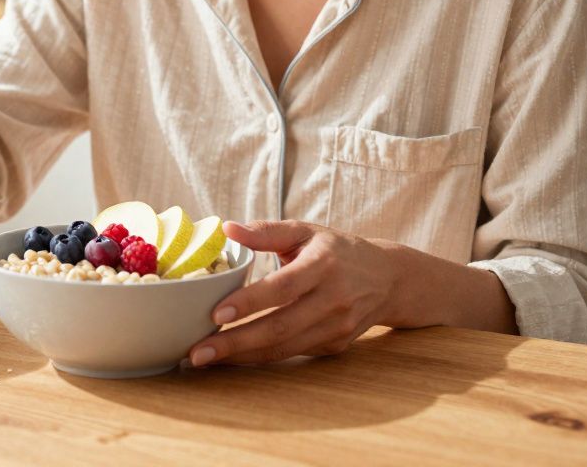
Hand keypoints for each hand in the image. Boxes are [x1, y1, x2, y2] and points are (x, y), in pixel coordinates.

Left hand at [188, 220, 402, 365]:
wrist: (389, 279)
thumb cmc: (337, 250)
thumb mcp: (305, 231)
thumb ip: (266, 231)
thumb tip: (227, 228)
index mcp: (323, 265)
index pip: (283, 287)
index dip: (249, 302)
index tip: (216, 314)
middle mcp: (333, 299)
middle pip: (280, 327)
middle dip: (235, 343)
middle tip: (197, 352)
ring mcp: (336, 327)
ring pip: (284, 347)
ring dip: (242, 356)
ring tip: (205, 358)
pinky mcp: (335, 345)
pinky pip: (292, 354)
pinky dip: (260, 357)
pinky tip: (232, 357)